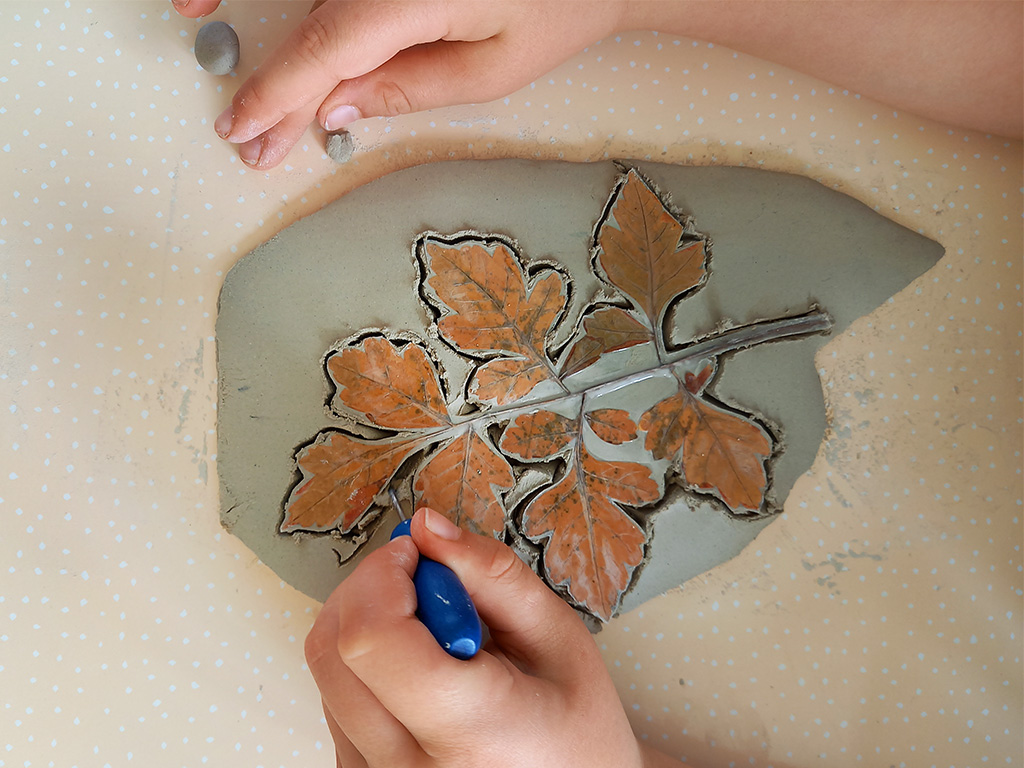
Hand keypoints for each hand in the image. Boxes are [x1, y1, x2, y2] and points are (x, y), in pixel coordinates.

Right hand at [172, 0, 625, 167]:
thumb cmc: (556, 10)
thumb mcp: (490, 69)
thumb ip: (407, 87)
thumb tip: (335, 109)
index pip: (329, 43)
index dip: (277, 89)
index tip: (242, 128)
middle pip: (313, 20)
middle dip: (272, 81)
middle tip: (245, 138)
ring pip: (317, 2)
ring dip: (279, 46)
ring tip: (243, 89)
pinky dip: (304, 16)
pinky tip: (268, 30)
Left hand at [303, 507, 681, 766]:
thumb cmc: (579, 729)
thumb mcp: (557, 638)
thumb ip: (492, 575)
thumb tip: (427, 526)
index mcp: (470, 731)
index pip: (373, 639)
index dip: (383, 576)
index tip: (416, 554)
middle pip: (332, 650)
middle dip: (369, 589)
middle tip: (425, 583)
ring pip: (325, 672)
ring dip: (365, 625)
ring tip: (433, 636)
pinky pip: (333, 703)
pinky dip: (363, 665)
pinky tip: (415, 669)